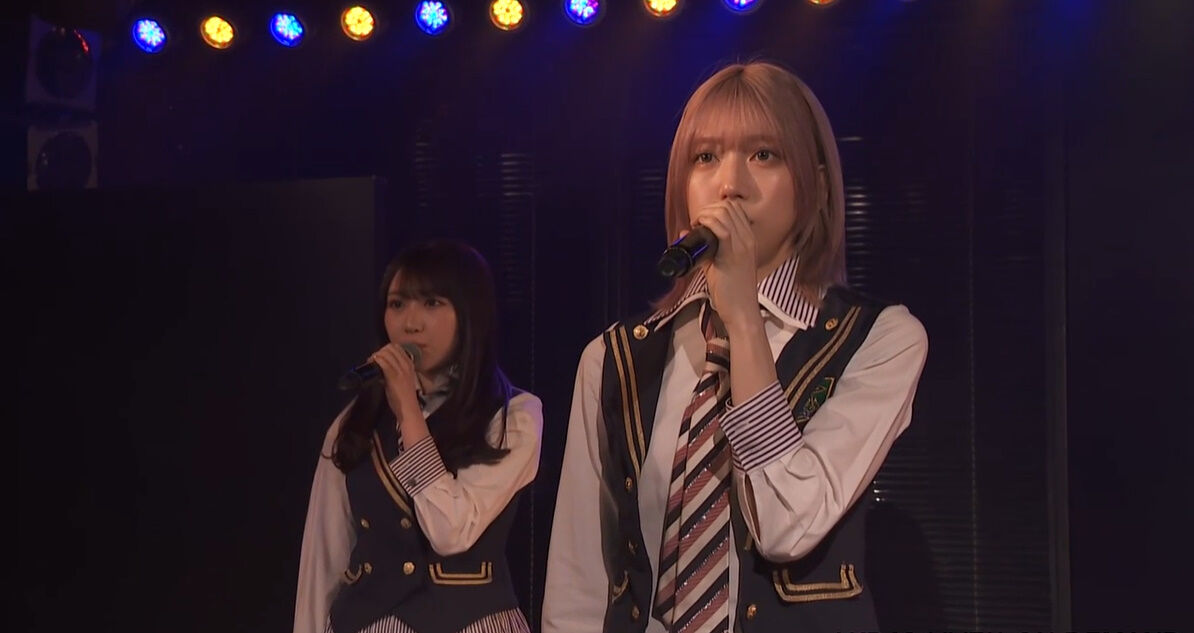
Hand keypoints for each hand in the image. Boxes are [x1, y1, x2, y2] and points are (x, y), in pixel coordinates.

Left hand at [371, 343, 420, 420]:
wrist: (408, 408)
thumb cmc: (404, 397)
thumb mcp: (403, 380)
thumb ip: (393, 372)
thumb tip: (381, 368)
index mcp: (409, 364)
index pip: (397, 347)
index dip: (385, 349)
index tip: (379, 356)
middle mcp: (406, 364)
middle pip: (390, 348)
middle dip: (379, 351)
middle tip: (373, 359)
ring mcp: (400, 369)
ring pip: (385, 353)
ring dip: (375, 356)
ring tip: (370, 362)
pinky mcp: (393, 376)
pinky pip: (382, 362)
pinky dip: (375, 361)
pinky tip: (371, 365)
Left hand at [691, 200, 760, 328]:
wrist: (741, 310)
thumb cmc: (731, 291)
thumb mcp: (718, 264)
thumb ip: (703, 248)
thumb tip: (684, 233)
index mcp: (748, 238)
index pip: (734, 208)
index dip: (715, 207)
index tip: (702, 220)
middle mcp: (748, 238)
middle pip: (729, 206)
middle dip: (708, 208)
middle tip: (697, 223)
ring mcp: (742, 245)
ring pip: (724, 212)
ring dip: (705, 214)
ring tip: (696, 226)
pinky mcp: (733, 254)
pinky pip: (721, 229)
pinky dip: (707, 223)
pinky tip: (698, 229)